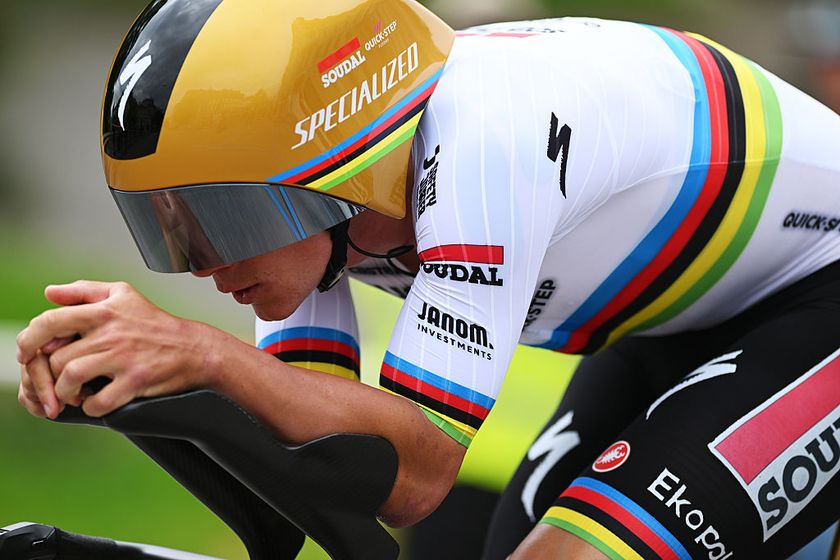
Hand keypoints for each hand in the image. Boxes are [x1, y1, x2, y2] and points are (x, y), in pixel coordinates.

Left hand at [16, 281, 215, 417]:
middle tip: (57, 383)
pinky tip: (96, 402)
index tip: (26, 354)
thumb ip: (84, 291)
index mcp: (103, 311)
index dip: (29, 341)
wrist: (194, 349)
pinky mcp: (136, 381)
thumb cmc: (156, 323)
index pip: (50, 322)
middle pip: (57, 358)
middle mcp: (110, 333)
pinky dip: (91, 407)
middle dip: (50, 376)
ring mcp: (123, 358)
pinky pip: (98, 402)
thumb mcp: (123, 294)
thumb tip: (49, 293)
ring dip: (65, 393)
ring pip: (71, 378)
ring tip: (73, 394)